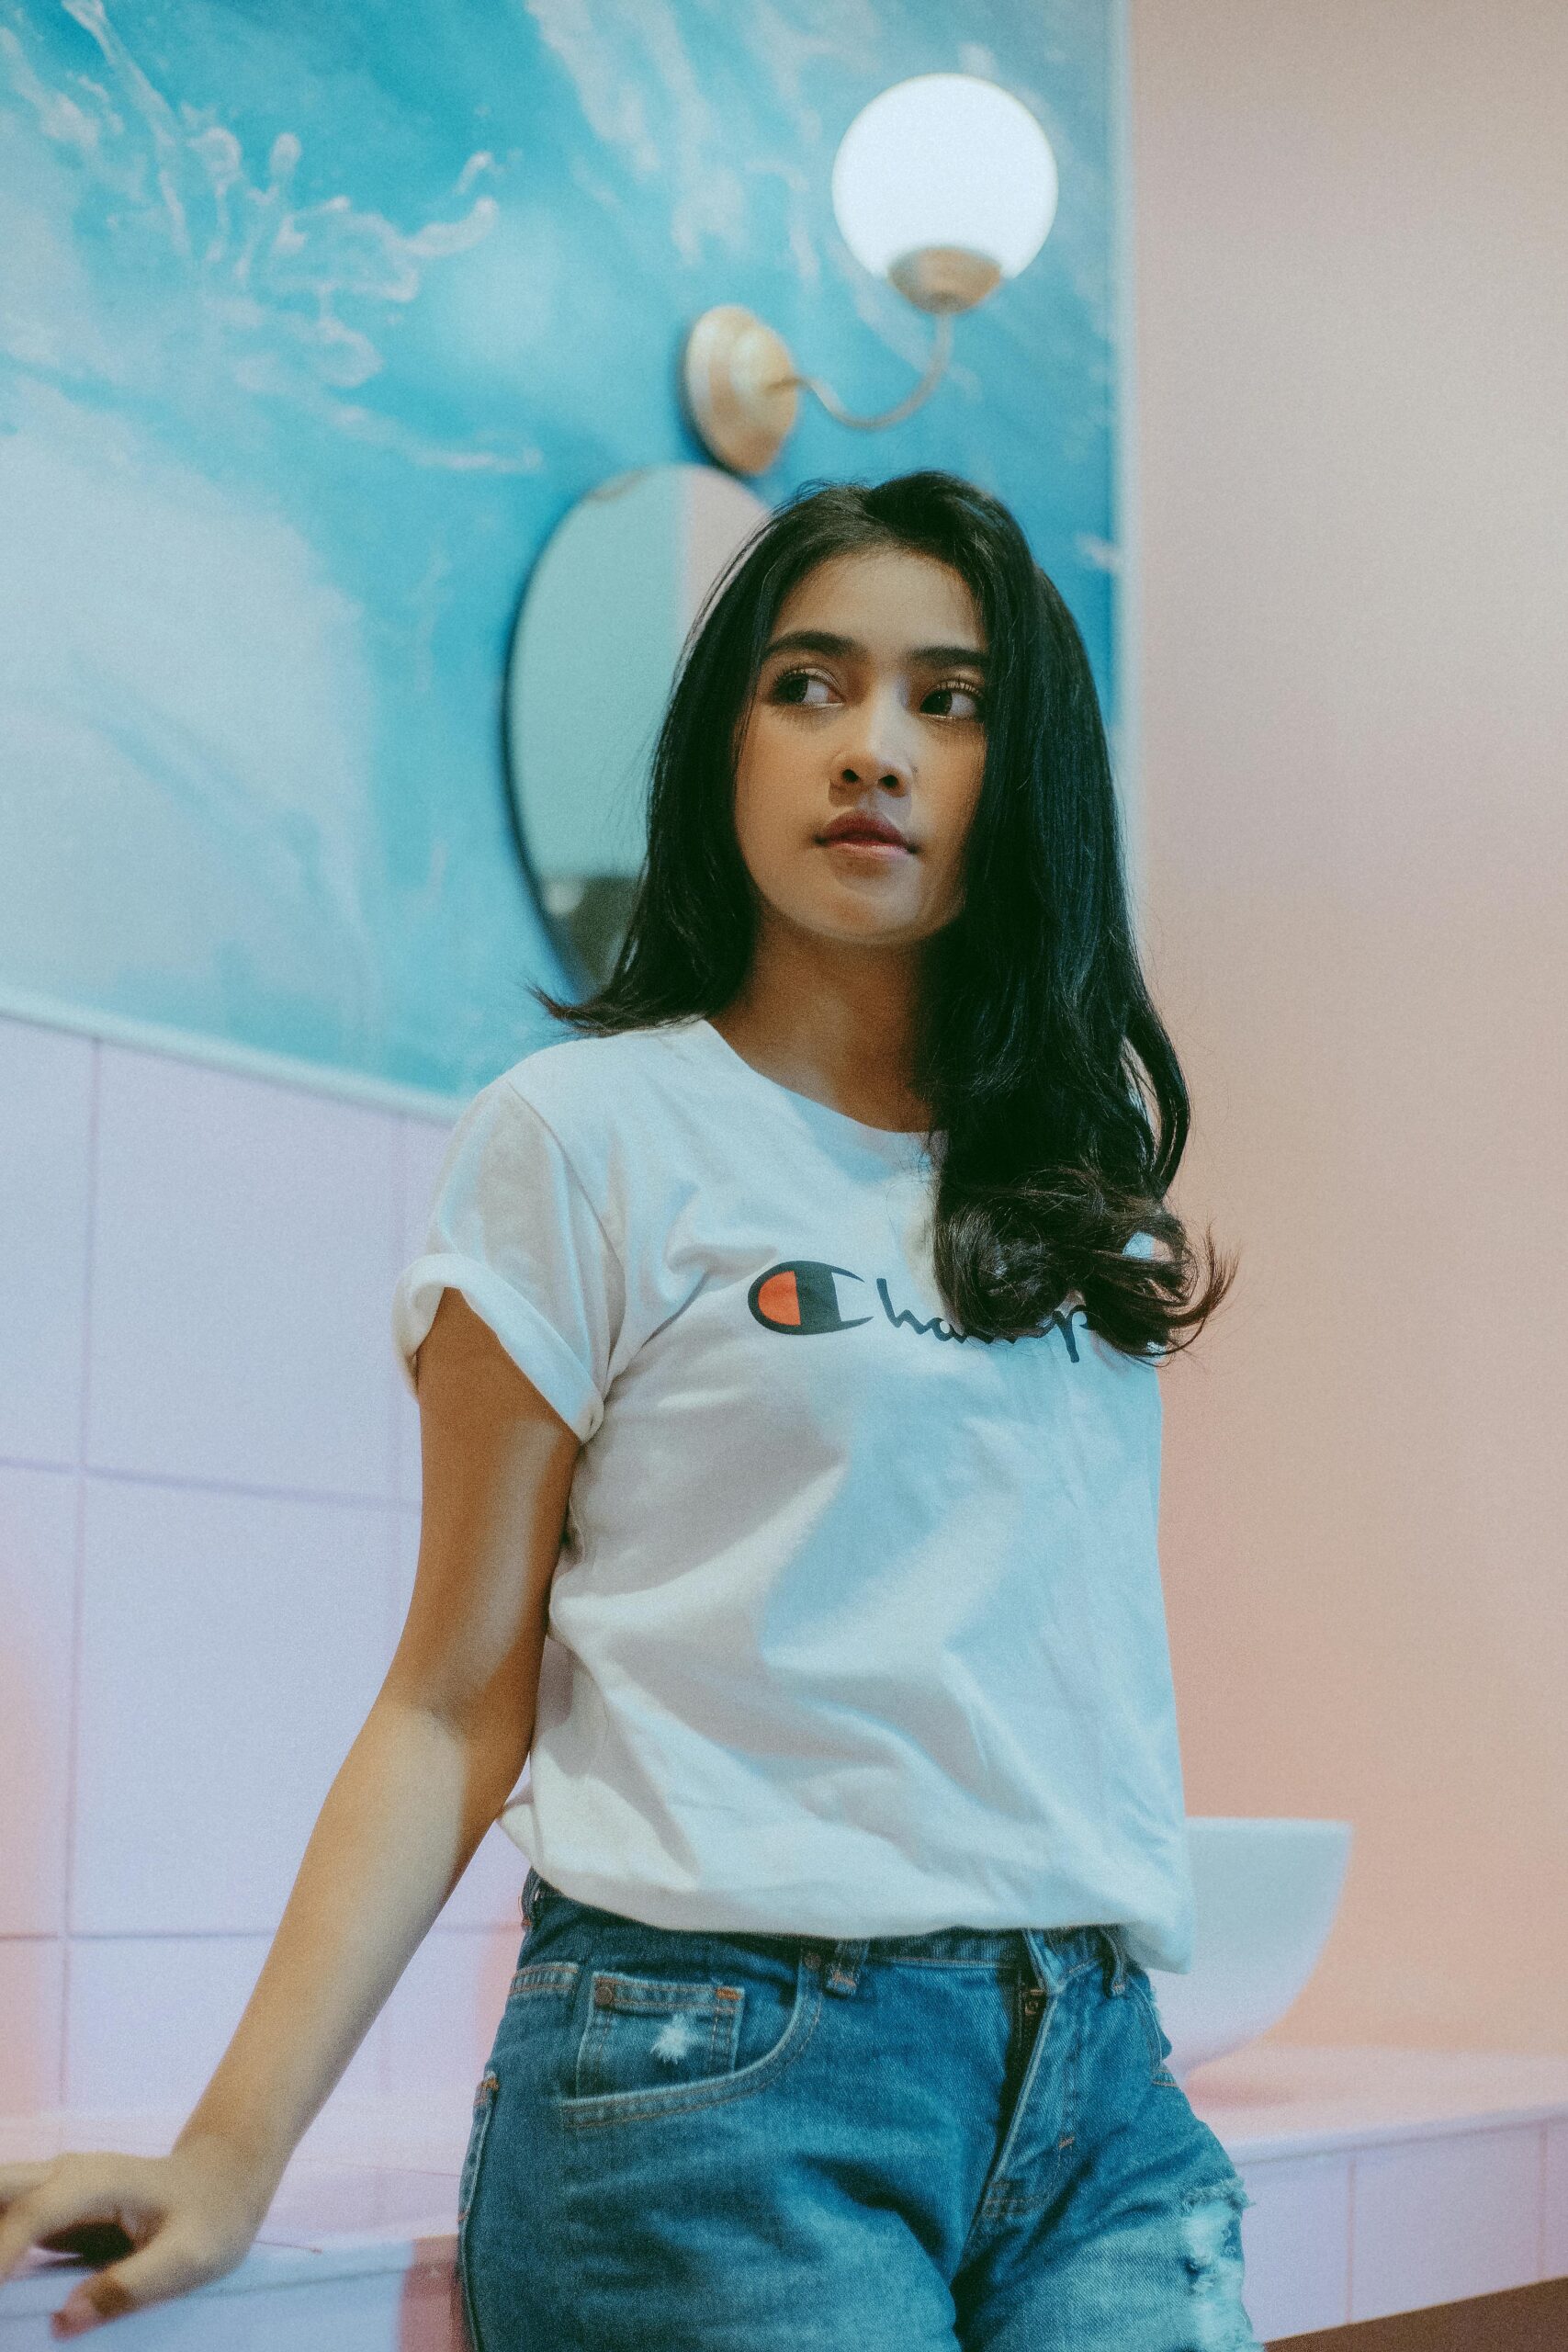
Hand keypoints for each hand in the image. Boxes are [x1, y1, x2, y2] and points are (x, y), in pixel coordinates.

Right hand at [0, 2139, 273, 2336]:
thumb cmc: (214, 2214)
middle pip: (2, 2188)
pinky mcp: (55, 2209)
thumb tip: (64, 2321)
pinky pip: (11, 2220)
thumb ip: (127, 2287)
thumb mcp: (187, 2258)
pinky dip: (1, 2241)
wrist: (229, 2176)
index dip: (2, 2252)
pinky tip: (6, 2276)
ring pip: (3, 2198)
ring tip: (2, 2291)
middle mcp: (67, 2176)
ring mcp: (58, 2189)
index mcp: (97, 2183)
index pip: (33, 2214)